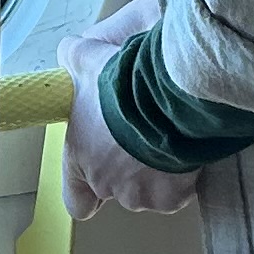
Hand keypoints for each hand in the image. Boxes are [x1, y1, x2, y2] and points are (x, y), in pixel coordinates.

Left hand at [56, 0, 200, 217]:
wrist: (166, 95)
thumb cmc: (123, 83)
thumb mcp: (86, 59)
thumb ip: (72, 59)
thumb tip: (69, 52)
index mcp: (82, 160)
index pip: (75, 200)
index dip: (86, 193)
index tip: (95, 186)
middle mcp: (108, 185)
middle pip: (118, 188)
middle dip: (130, 168)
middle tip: (143, 136)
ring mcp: (141, 195)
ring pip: (150, 191)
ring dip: (157, 172)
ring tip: (166, 139)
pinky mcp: (172, 196)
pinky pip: (179, 190)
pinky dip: (183, 174)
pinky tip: (184, 148)